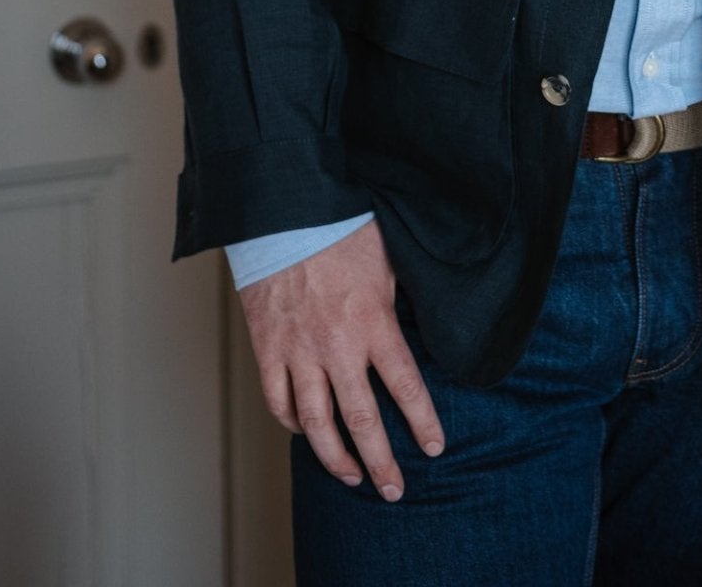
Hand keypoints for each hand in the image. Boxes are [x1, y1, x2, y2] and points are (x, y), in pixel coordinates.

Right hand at [238, 218, 443, 498]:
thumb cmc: (340, 229)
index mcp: (374, 322)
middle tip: (394, 489)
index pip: (406, 386)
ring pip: (317, 423)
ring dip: (335, 456)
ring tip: (352, 475)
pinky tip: (305, 432)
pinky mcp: (268, 349)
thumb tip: (420, 325)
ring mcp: (299, 351)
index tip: (433, 448)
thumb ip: (399, 303)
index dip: (422, 422)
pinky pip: (280, 400)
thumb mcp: (388, 262)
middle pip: (362, 419)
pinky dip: (293, 423)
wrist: (284, 213)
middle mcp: (338, 346)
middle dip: (381, 459)